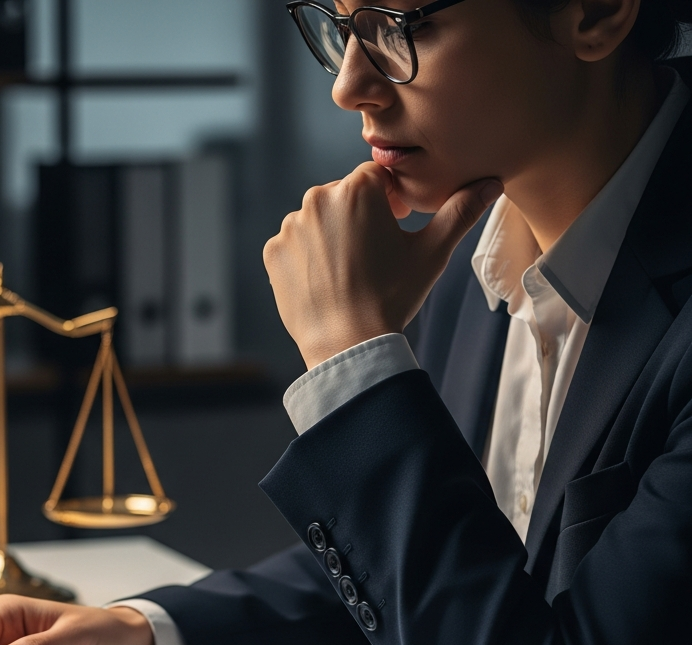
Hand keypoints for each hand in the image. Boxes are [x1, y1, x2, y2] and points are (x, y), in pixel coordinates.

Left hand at [262, 163, 501, 369]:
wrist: (346, 345)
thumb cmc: (392, 297)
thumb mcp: (432, 252)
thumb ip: (460, 211)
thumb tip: (492, 182)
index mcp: (357, 188)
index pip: (377, 178)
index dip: (389, 202)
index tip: (396, 229)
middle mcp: (317, 199)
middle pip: (344, 197)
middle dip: (359, 217)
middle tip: (373, 255)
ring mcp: (290, 226)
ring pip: (318, 220)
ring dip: (332, 235)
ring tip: (350, 271)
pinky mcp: (273, 253)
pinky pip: (294, 245)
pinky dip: (307, 257)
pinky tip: (326, 281)